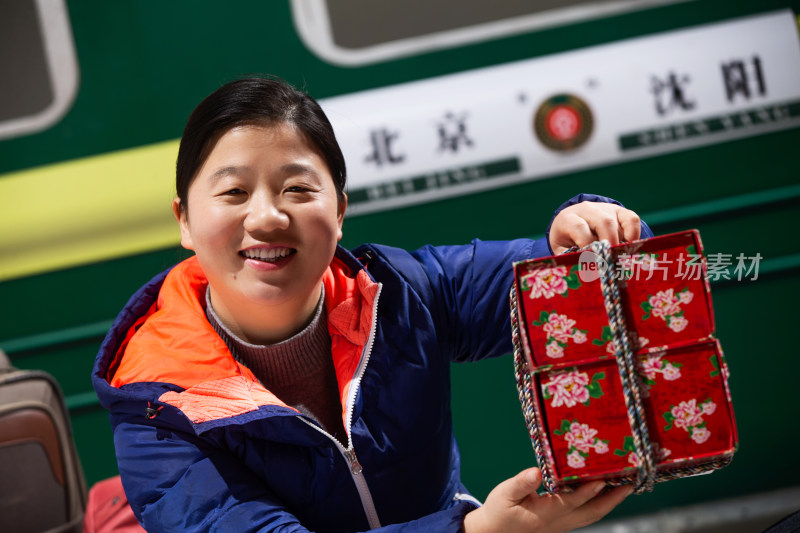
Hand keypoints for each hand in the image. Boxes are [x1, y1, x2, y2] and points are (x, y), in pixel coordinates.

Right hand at [463, 468, 631, 532]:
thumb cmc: (498, 512)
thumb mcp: (504, 494)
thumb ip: (521, 483)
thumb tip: (536, 471)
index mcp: (543, 514)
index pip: (570, 502)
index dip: (587, 491)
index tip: (603, 479)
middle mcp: (557, 523)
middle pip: (591, 512)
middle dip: (612, 499)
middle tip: (630, 484)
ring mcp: (561, 526)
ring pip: (591, 516)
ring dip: (609, 502)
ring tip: (624, 486)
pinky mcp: (561, 525)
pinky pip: (585, 515)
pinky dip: (598, 504)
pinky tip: (603, 492)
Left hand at [549, 202, 641, 253]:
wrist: (572, 224)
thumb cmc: (566, 241)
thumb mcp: (561, 249)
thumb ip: (569, 258)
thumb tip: (580, 272)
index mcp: (568, 218)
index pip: (580, 228)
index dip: (587, 245)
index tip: (592, 261)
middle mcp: (587, 210)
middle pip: (603, 223)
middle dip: (609, 245)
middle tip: (610, 262)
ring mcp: (605, 209)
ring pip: (617, 223)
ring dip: (620, 244)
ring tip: (618, 260)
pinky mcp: (620, 212)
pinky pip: (632, 220)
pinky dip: (634, 235)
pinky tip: (629, 248)